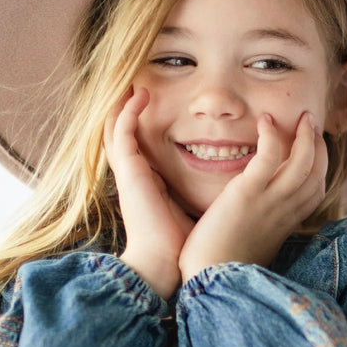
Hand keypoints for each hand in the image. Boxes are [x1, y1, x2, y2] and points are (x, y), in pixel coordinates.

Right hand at [103, 89, 194, 297]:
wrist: (165, 264)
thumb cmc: (181, 245)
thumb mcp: (192, 211)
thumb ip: (201, 195)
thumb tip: (229, 189)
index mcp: (148, 185)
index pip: (141, 147)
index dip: (145, 126)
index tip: (159, 107)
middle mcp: (134, 176)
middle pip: (123, 134)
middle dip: (129, 109)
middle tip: (140, 85)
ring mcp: (129, 173)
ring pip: (116, 128)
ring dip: (124, 103)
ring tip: (136, 81)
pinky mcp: (129, 172)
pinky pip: (123, 132)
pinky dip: (129, 111)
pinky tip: (141, 94)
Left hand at [179, 111, 326, 281]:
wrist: (208, 278)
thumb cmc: (222, 265)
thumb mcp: (252, 245)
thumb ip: (260, 227)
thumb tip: (255, 221)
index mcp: (286, 224)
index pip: (316, 190)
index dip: (319, 165)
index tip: (311, 147)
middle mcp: (285, 212)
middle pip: (317, 172)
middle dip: (318, 144)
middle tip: (309, 123)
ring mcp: (270, 202)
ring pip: (304, 161)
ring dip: (306, 135)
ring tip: (300, 117)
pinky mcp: (247, 193)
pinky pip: (270, 155)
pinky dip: (271, 134)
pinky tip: (265, 120)